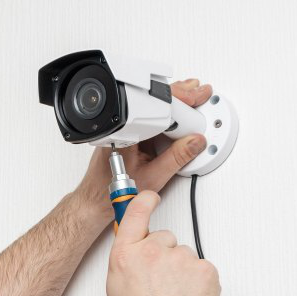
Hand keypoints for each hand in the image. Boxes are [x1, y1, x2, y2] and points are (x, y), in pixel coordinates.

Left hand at [73, 79, 213, 223]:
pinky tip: (178, 121)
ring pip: (154, 112)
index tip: (197, 115)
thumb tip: (195, 142)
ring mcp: (126, 130)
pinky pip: (150, 122)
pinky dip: (166, 119)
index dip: (181, 112)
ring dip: (174, 107)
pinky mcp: (129, 135)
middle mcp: (124, 128)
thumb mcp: (153, 177)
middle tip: (200, 95)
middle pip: (157, 105)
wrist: (96, 200)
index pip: (160, 113)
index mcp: (126, 133)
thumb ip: (176, 158)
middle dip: (181, 99)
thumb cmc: (114, 191)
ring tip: (193, 102)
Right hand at [105, 189, 220, 295]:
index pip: (136, 213)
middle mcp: (153, 251)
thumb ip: (127, 265)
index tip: (151, 197)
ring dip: (183, 273)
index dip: (145, 201)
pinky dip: (199, 283)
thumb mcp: (117, 291)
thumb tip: (135, 258)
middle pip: (165, 238)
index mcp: (126, 256)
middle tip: (163, 284)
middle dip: (167, 256)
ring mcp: (181, 258)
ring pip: (186, 257)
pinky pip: (203, 269)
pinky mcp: (204, 268)